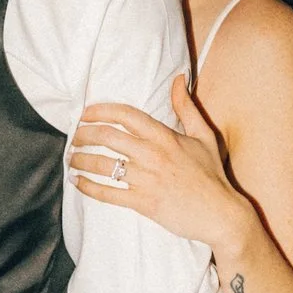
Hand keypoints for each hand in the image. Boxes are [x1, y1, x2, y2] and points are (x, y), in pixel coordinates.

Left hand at [68, 77, 244, 255]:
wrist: (221, 214)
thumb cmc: (212, 175)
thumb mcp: (203, 136)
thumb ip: (186, 107)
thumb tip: (179, 78)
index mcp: (165, 137)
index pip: (126, 116)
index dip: (101, 111)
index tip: (86, 113)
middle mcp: (152, 155)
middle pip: (107, 137)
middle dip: (84, 134)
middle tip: (75, 136)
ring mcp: (147, 180)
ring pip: (103, 165)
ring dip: (81, 160)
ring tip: (72, 159)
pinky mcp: (143, 203)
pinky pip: (108, 194)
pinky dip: (88, 188)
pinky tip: (77, 182)